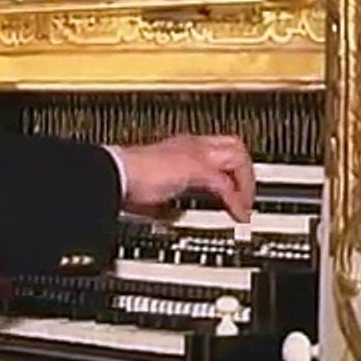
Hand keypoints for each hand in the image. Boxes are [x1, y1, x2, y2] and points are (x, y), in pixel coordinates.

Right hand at [113, 134, 254, 221]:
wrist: (115, 173)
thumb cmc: (123, 178)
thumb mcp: (150, 189)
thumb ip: (162, 197)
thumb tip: (162, 214)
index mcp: (178, 147)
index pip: (214, 149)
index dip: (228, 167)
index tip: (232, 189)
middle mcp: (189, 146)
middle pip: (234, 145)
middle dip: (244, 171)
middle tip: (245, 197)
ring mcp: (194, 155)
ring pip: (237, 157)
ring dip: (246, 184)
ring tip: (245, 207)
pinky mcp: (195, 169)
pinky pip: (226, 185)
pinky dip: (236, 201)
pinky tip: (237, 215)